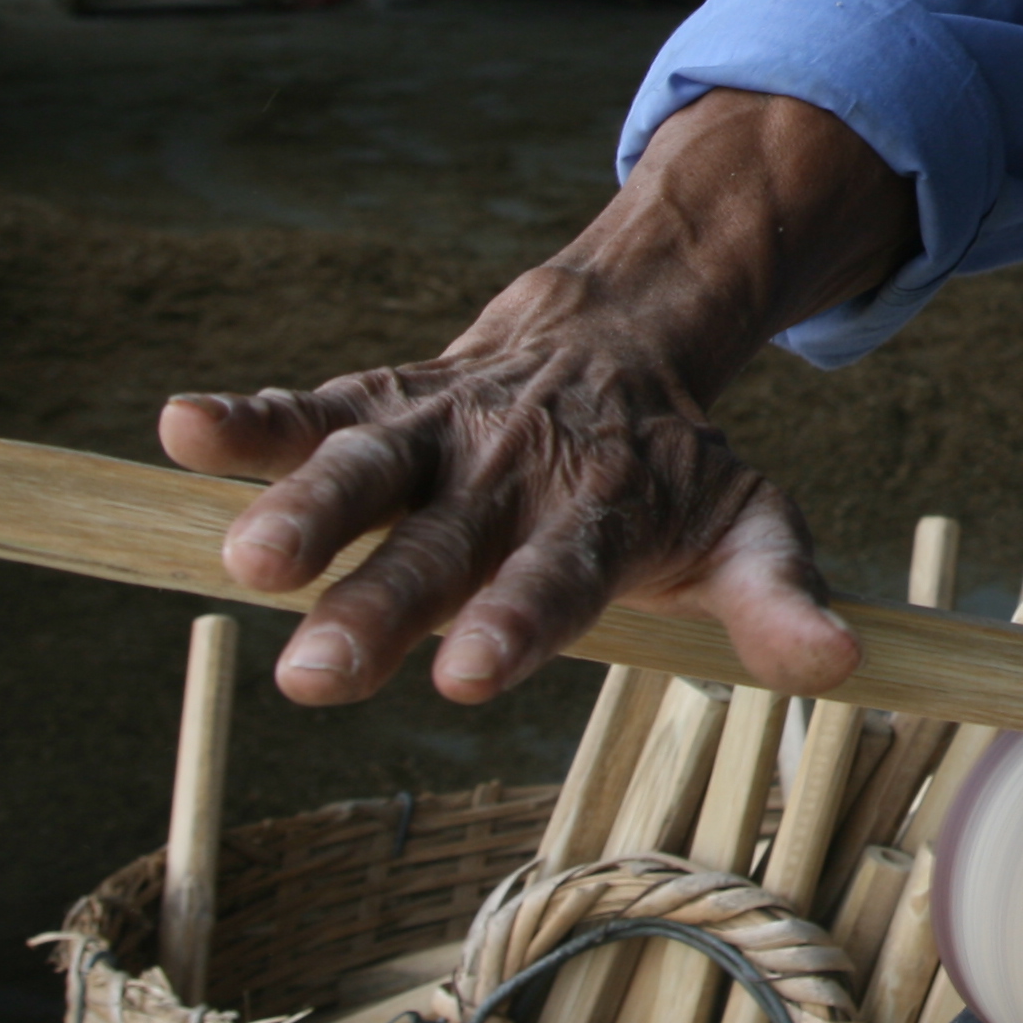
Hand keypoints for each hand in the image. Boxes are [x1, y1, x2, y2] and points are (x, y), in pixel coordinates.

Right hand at [159, 88, 916, 707]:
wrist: (618, 345)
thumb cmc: (671, 476)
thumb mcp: (748, 529)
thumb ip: (777, 601)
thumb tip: (842, 668)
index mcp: (600, 516)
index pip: (560, 578)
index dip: (519, 622)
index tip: (471, 677)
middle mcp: (511, 475)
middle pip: (441, 548)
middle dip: (381, 607)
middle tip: (319, 677)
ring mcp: (442, 435)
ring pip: (367, 471)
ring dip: (305, 511)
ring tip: (246, 565)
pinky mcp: (382, 402)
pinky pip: (311, 408)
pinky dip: (248, 418)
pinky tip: (180, 426)